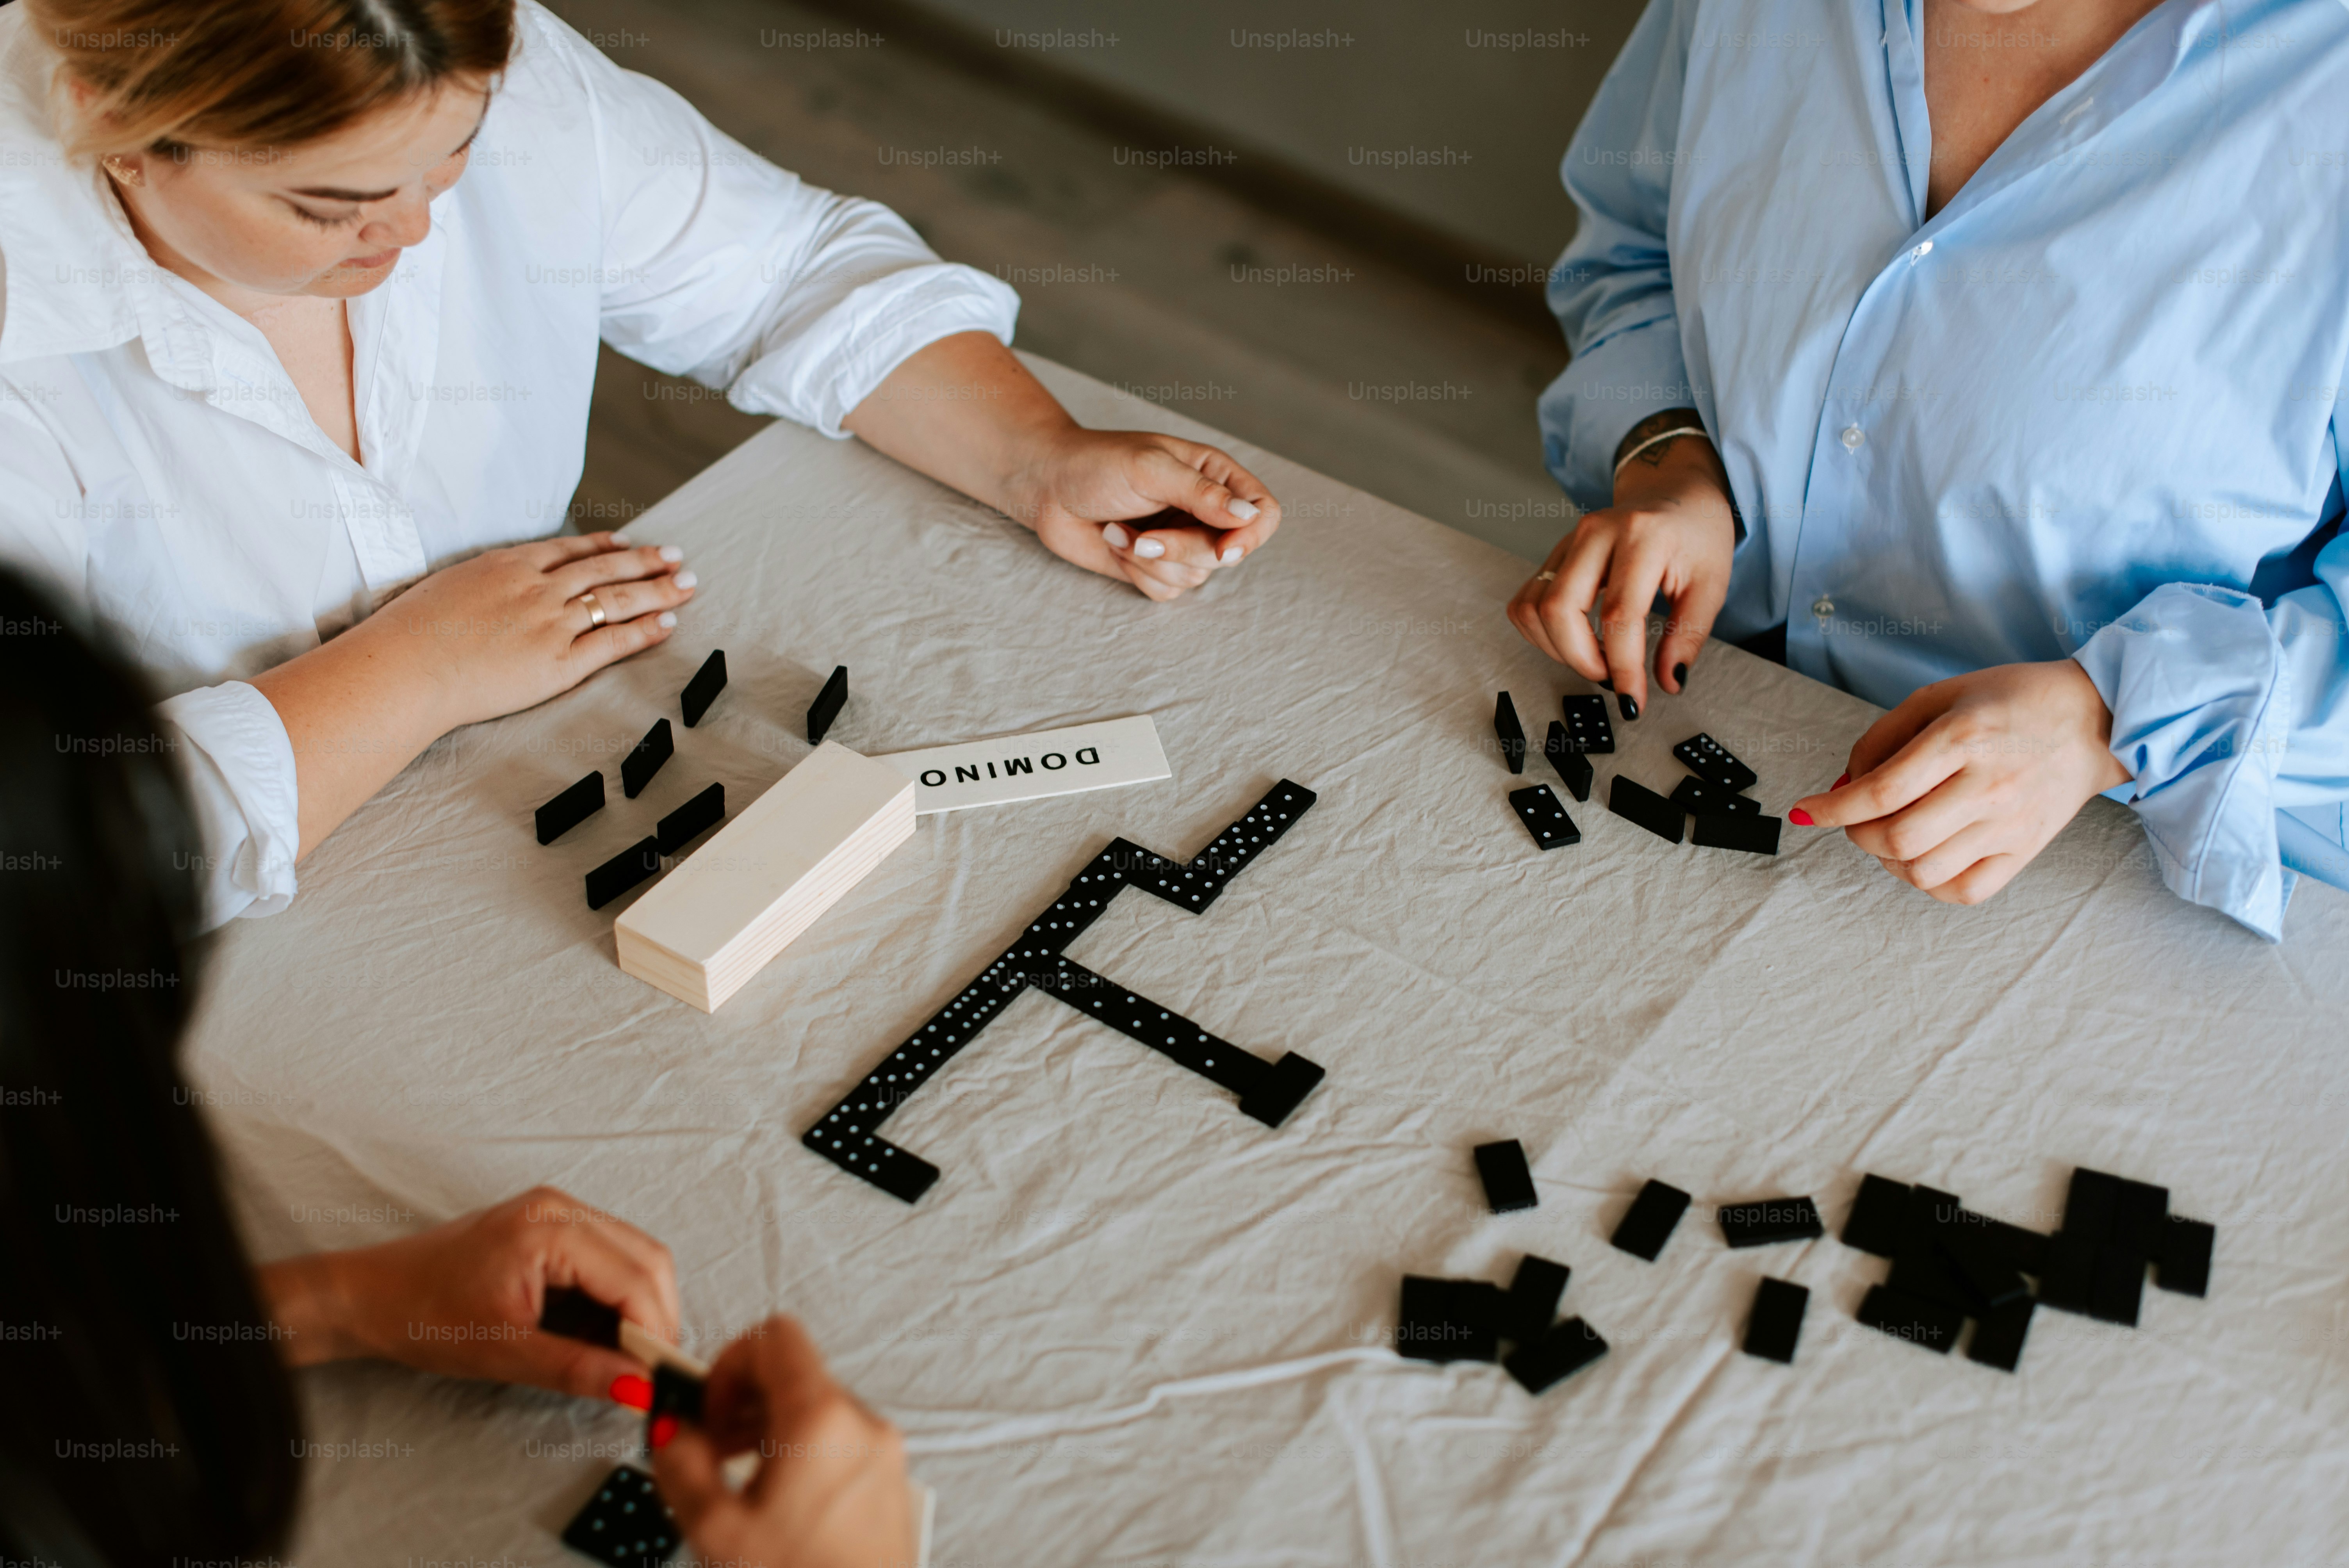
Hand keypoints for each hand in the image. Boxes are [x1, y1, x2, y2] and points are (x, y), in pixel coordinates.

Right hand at [253, 531, 694, 857]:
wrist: (405, 667)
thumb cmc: (412, 633)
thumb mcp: (450, 586)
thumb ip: (484, 583)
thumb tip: (495, 586)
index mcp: (508, 565)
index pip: (569, 549)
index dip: (605, 546)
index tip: (628, 544)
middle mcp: (536, 588)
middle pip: (604, 569)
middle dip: (646, 562)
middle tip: (676, 556)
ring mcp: (550, 624)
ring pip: (616, 600)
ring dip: (657, 590)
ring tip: (686, 584)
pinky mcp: (557, 663)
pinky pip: (613, 642)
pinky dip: (644, 630)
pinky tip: (668, 623)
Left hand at [257, 1186, 681, 1404]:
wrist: (369, 1295)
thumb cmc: (422, 1316)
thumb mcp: (503, 1352)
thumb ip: (577, 1367)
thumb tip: (637, 1388)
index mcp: (549, 1228)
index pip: (636, 1278)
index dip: (656, 1331)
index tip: (661, 1378)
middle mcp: (561, 1207)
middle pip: (648, 1259)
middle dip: (657, 1317)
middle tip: (649, 1371)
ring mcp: (557, 1210)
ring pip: (635, 1255)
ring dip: (641, 1306)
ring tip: (625, 1356)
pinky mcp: (552, 1223)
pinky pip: (610, 1253)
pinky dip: (619, 1293)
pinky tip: (603, 1330)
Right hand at [654, 1315, 916, 1567]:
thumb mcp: (715, 1532)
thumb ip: (680, 1467)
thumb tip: (672, 1433)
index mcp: (822, 1419)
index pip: (776, 1337)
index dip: (729, 1362)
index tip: (705, 1407)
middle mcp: (863, 1425)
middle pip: (795, 1372)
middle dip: (742, 1400)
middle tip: (707, 1447)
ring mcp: (883, 1454)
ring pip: (817, 1407)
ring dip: (768, 1428)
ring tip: (735, 1480)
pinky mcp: (889, 1483)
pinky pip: (839, 1441)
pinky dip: (800, 1452)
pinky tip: (774, 1502)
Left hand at [1011, 428, 1280, 602]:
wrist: (1045, 485)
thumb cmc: (1095, 463)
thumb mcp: (1150, 468)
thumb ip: (1201, 493)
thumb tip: (1247, 517)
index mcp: (1214, 476)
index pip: (1263, 513)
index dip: (1251, 536)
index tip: (1225, 550)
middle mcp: (1205, 511)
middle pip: (1228, 553)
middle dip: (1182, 551)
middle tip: (1145, 537)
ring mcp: (1181, 541)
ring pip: (1195, 576)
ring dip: (1150, 560)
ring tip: (1118, 530)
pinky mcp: (1154, 567)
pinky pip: (1165, 590)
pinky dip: (1136, 572)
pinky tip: (1114, 541)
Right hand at [1508, 431, 1735, 714]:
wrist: (1674, 490)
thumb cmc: (1695, 533)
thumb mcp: (1711, 583)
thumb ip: (1689, 635)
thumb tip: (1668, 682)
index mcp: (1643, 537)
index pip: (1619, 614)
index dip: (1622, 667)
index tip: (1632, 699)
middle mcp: (1597, 533)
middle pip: (1560, 610)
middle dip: (1580, 659)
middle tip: (1609, 678)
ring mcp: (1568, 540)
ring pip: (1534, 607)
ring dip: (1557, 649)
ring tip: (1595, 658)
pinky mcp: (1554, 552)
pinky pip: (1526, 600)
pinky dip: (1541, 632)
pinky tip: (1573, 640)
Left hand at [1788, 660, 2132, 904]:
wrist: (2094, 720)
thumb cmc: (2010, 702)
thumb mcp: (1938, 697)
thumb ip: (1881, 740)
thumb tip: (1842, 788)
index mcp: (1962, 739)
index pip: (1881, 791)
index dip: (1831, 809)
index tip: (1804, 813)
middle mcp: (1988, 786)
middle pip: (1898, 838)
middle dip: (1857, 833)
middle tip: (1857, 817)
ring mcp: (2010, 825)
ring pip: (1924, 872)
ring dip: (1889, 860)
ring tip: (1892, 833)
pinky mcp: (2026, 851)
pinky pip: (1964, 892)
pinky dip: (1929, 883)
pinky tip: (1924, 856)